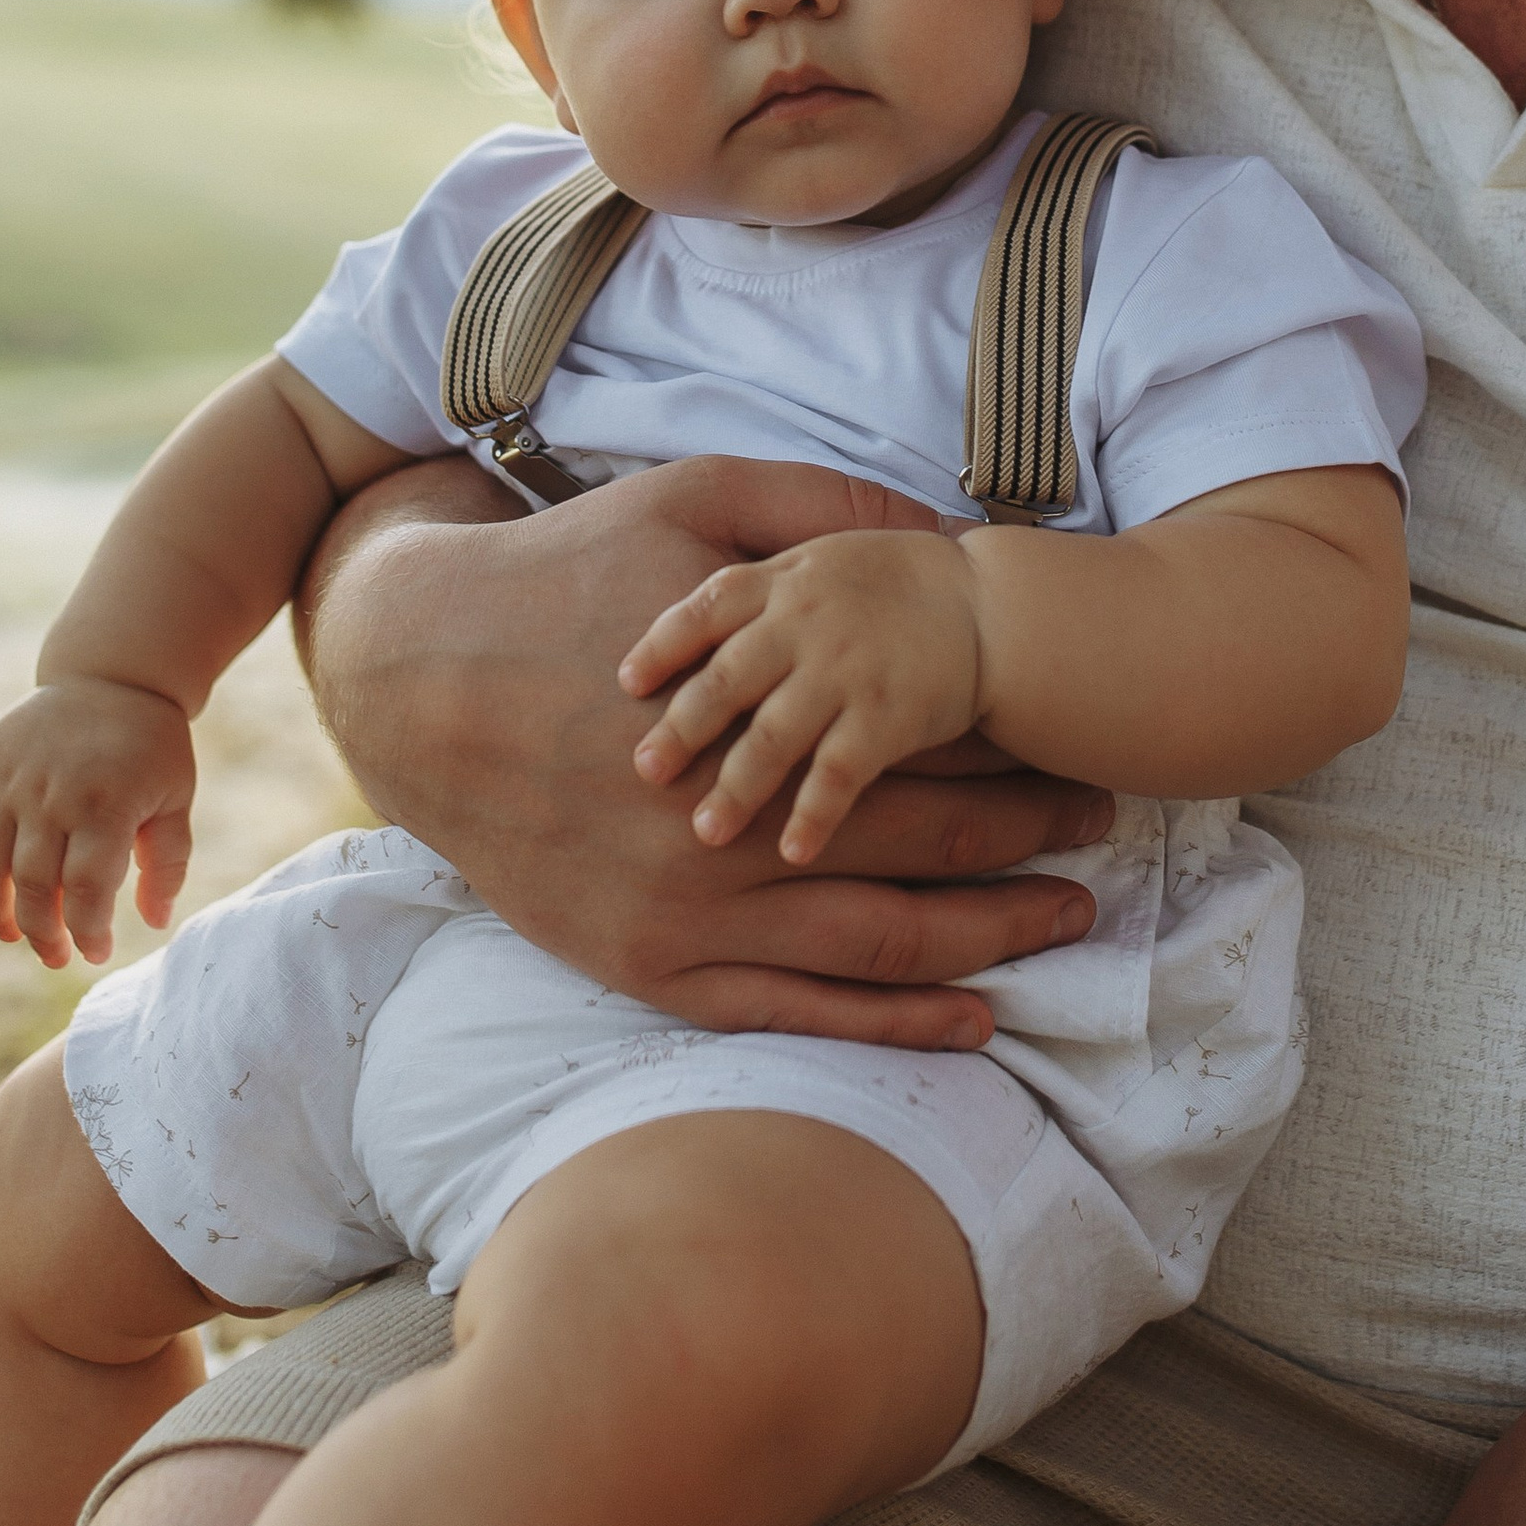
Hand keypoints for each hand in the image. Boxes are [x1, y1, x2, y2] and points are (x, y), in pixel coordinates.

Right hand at [0, 680, 197, 969]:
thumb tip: (154, 923)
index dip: (87, 932)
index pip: (85, 890)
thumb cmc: (152, 747)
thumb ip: (167, 862)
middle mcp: (51, 794)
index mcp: (106, 804)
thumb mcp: (177, 799)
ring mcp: (10, 779)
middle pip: (32, 886)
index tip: (94, 952)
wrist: (113, 676)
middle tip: (57, 955)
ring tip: (11, 934)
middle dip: (43, 934)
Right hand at [296, 450, 1111, 1048]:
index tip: (1083, 741)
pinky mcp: (647, 970)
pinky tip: (970, 1020)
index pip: (924, 744)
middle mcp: (730, 830)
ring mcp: (687, 916)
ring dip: (987, 939)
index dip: (1016, 747)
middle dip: (1028, 840)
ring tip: (1069, 921)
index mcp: (756, 715)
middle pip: (920, 849)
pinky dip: (889, 1025)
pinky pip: (793, 1018)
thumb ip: (824, 512)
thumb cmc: (565, 573)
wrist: (419, 674)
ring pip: (874, 949)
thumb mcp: (693, 500)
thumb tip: (944, 534)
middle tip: (1107, 828)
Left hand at [624, 531, 981, 861]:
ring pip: (776, 733)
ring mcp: (848, 671)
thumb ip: (758, 588)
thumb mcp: (819, 553)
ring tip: (705, 832)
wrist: (991, 606)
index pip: (706, 606)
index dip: (663, 644)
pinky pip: (842, 772)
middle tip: (643, 771)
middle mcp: (808, 623)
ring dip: (739, 785)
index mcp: (784, 579)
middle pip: (729, 677)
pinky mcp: (890, 716)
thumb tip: (676, 623)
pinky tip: (791, 849)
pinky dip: (816, 812)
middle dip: (684, 726)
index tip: (623, 684)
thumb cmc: (893, 582)